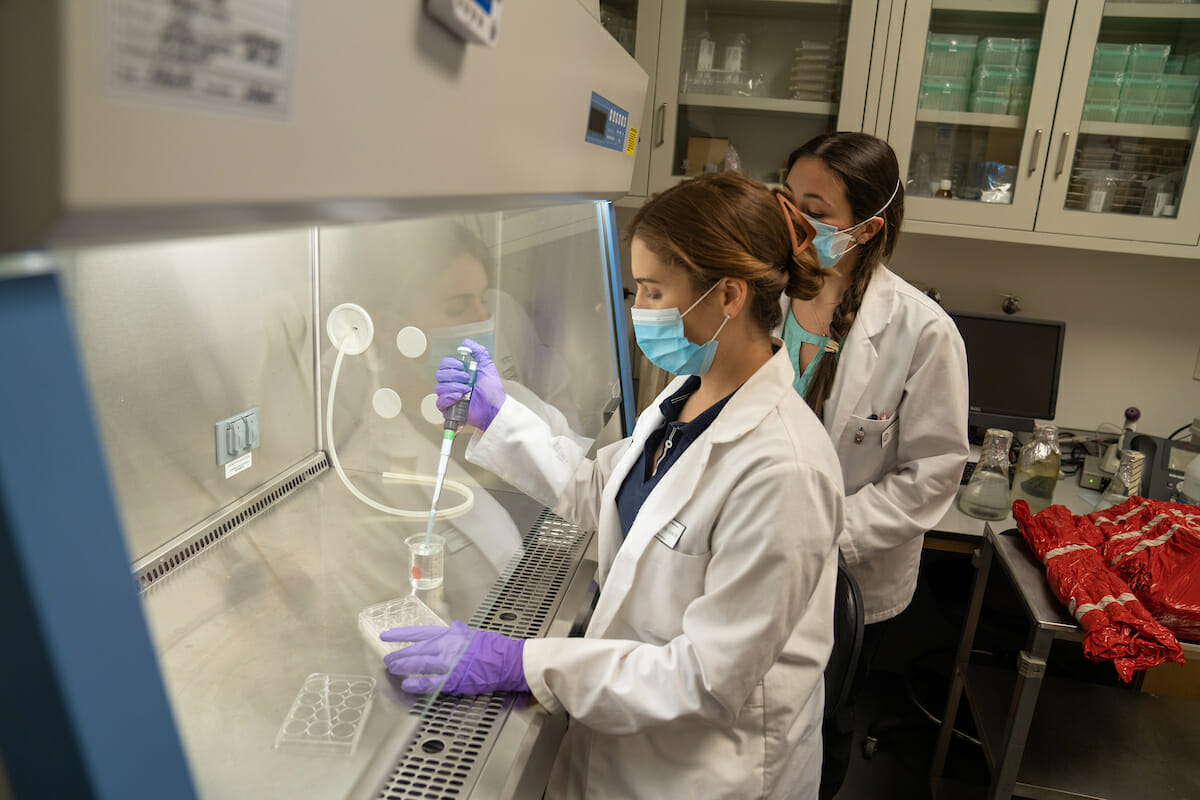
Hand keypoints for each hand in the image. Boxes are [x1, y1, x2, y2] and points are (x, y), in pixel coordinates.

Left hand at [381, 621, 527, 694]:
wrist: (508, 660)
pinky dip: (418, 684)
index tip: (387, 635)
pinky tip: (408, 686)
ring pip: (420, 664)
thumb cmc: (493, 647)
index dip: (402, 634)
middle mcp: (448, 646)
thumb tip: (451, 628)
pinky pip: (431, 683)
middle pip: (417, 649)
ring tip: (393, 669)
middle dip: (400, 654)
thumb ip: (458, 633)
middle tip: (388, 659)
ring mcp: (450, 663)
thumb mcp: (473, 634)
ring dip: (404, 666)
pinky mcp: (455, 679)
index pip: (421, 632)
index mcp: (452, 634)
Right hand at [433, 338, 505, 429]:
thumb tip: (466, 342)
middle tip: (467, 378)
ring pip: (439, 387)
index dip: (451, 363)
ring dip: (454, 387)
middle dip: (454, 375)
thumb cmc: (492, 389)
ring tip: (467, 390)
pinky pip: (440, 402)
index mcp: (459, 373)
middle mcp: (452, 383)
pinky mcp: (449, 408)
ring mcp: (450, 396)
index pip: (444, 364)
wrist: (495, 406)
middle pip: (439, 374)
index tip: (462, 366)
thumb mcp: (487, 366)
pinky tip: (460, 397)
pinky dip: (449, 398)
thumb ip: (478, 352)